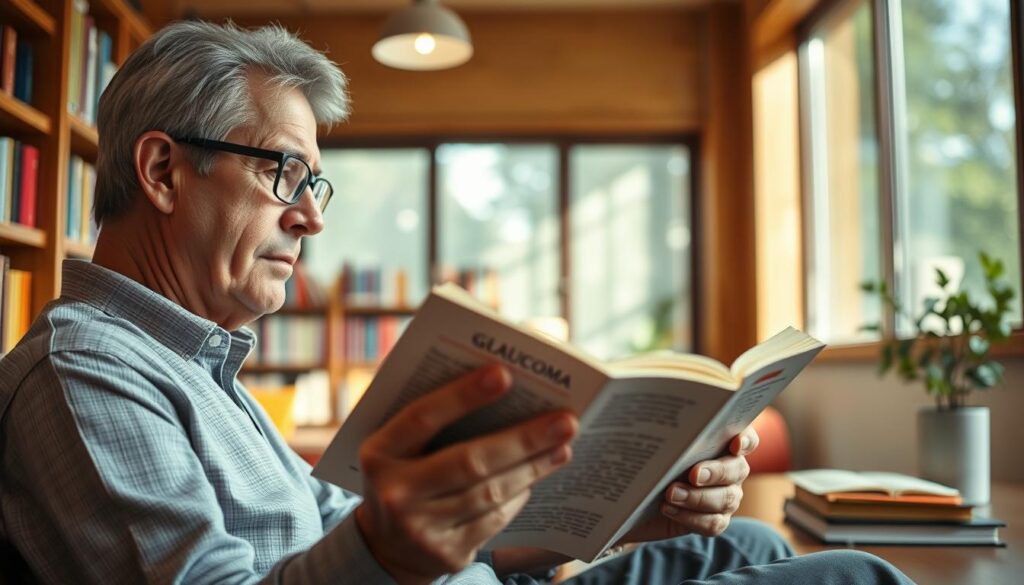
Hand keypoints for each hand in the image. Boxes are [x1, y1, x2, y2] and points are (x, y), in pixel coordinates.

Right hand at [354, 364, 577, 583]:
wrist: (384, 548)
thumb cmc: (402, 476)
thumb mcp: (396, 448)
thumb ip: (430, 420)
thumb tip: (501, 386)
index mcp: (378, 454)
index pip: (423, 417)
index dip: (463, 395)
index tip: (504, 374)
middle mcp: (395, 494)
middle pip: (469, 461)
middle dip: (523, 439)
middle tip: (565, 421)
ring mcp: (421, 529)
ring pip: (489, 492)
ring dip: (532, 467)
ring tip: (562, 446)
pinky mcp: (447, 554)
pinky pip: (495, 520)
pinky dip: (519, 496)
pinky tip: (537, 477)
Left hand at [618, 426, 758, 543]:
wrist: (636, 498)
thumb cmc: (648, 461)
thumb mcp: (652, 442)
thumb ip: (663, 431)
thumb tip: (655, 415)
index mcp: (722, 443)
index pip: (746, 438)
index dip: (746, 440)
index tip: (735, 444)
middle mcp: (731, 469)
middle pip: (737, 469)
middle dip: (716, 471)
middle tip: (693, 474)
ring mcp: (726, 496)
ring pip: (726, 498)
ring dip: (698, 497)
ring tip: (671, 494)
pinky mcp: (715, 520)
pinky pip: (713, 523)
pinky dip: (691, 517)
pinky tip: (668, 509)